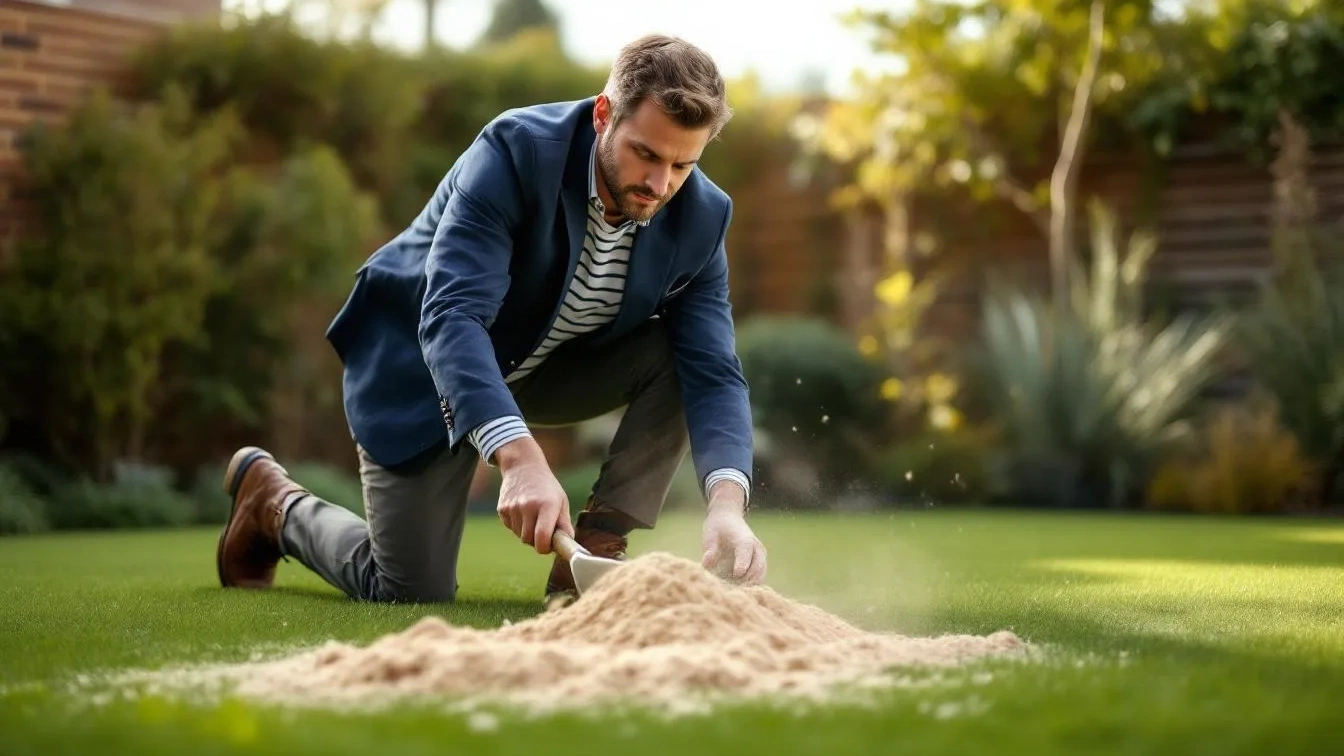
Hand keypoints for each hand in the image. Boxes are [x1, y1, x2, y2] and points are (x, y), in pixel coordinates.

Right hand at [494, 438, 572, 553]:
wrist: (523, 466)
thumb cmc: (547, 487)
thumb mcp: (561, 501)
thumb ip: (564, 524)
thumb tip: (568, 545)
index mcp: (547, 505)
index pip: (542, 538)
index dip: (545, 548)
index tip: (548, 545)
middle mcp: (528, 506)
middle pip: (529, 540)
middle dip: (536, 540)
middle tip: (543, 529)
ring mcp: (513, 507)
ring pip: (519, 535)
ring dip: (527, 532)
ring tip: (533, 516)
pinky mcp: (502, 509)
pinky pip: (510, 527)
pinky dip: (517, 525)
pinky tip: (522, 511)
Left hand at [701, 490, 766, 584]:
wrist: (729, 518)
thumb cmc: (717, 528)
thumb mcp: (710, 535)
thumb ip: (710, 549)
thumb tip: (707, 563)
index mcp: (744, 539)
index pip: (746, 552)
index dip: (742, 564)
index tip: (736, 574)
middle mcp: (756, 548)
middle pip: (758, 568)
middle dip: (745, 580)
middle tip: (729, 589)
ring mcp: (760, 557)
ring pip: (760, 576)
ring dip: (748, 585)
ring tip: (731, 590)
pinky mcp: (760, 564)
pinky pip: (758, 579)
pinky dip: (749, 586)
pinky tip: (735, 589)